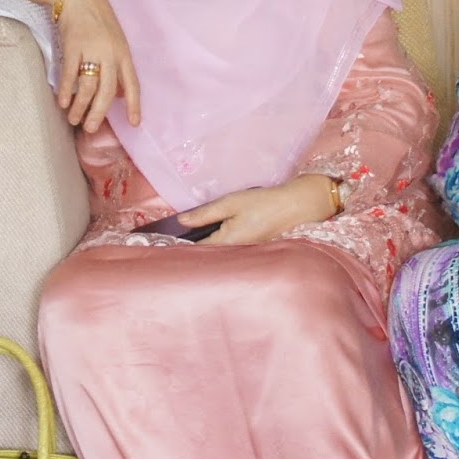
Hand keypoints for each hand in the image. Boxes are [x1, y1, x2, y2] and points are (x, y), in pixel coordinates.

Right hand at [56, 0, 139, 132]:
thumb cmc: (98, 19)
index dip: (134, 105)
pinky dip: (66, 91)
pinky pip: (70, 75)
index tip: (134, 123)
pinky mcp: (73, 46)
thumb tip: (118, 94)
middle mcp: (110, 54)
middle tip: (91, 129)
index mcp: (123, 53)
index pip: (132, 84)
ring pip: (87, 86)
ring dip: (80, 106)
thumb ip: (118, 67)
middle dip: (99, 113)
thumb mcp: (116, 41)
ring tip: (74, 119)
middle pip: (107, 91)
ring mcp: (91, 50)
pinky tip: (63, 103)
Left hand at [183, 175, 334, 247]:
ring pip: (218, 254)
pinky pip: (230, 252)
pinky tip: (215, 237)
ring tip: (190, 238)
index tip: (161, 241)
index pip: (195, 250)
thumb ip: (205, 214)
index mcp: (227, 243)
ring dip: (205, 248)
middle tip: (171, 240)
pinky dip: (220, 246)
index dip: (179, 246)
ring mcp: (244, 255)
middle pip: (206, 255)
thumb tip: (181, 221)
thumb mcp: (231, 203)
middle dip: (191, 249)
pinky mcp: (251, 252)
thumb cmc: (265, 203)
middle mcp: (235, 254)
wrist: (297, 206)